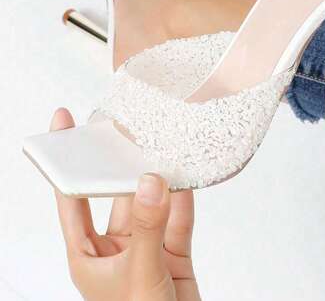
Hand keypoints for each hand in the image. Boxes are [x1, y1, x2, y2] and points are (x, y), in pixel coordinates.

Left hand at [50, 108, 200, 300]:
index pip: (70, 198)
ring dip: (155, 178)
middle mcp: (114, 247)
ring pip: (149, 203)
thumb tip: (151, 183)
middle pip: (113, 193)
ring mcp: (145, 248)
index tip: (63, 125)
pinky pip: (177, 217)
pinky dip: (182, 198)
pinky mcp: (173, 252)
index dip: (64, 161)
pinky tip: (184, 176)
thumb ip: (147, 228)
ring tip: (157, 146)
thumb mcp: (139, 275)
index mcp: (88, 255)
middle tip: (120, 128)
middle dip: (117, 162)